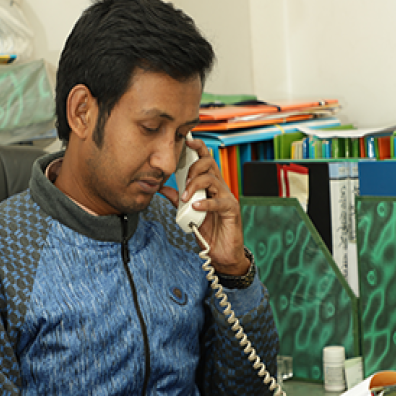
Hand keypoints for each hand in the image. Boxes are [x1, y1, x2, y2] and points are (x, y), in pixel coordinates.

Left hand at [160, 137, 249, 275]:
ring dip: (195, 186)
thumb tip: (163, 187)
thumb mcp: (188, 214)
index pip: (205, 161)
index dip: (198, 148)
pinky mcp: (231, 210)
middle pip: (209, 164)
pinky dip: (205, 203)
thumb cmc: (209, 232)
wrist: (222, 254)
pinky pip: (219, 202)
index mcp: (209, 186)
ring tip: (186, 197)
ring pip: (212, 179)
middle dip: (194, 166)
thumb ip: (177, 200)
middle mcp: (219, 188)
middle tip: (184, 180)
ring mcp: (226, 198)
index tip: (186, 140)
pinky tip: (196, 207)